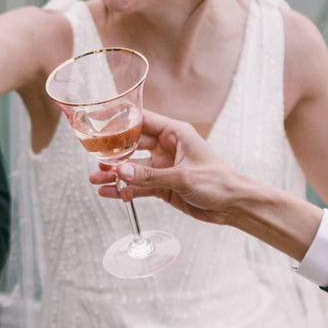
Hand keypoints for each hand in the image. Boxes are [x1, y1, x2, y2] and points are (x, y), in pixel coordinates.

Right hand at [88, 113, 270, 225]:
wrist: (234, 206)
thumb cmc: (219, 183)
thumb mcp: (183, 177)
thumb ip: (150, 176)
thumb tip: (121, 171)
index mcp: (176, 134)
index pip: (142, 121)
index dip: (120, 122)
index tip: (99, 124)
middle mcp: (167, 148)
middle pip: (132, 145)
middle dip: (113, 153)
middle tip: (94, 159)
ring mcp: (164, 168)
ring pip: (133, 168)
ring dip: (115, 174)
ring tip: (95, 180)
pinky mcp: (164, 186)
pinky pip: (139, 186)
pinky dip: (125, 189)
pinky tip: (109, 193)